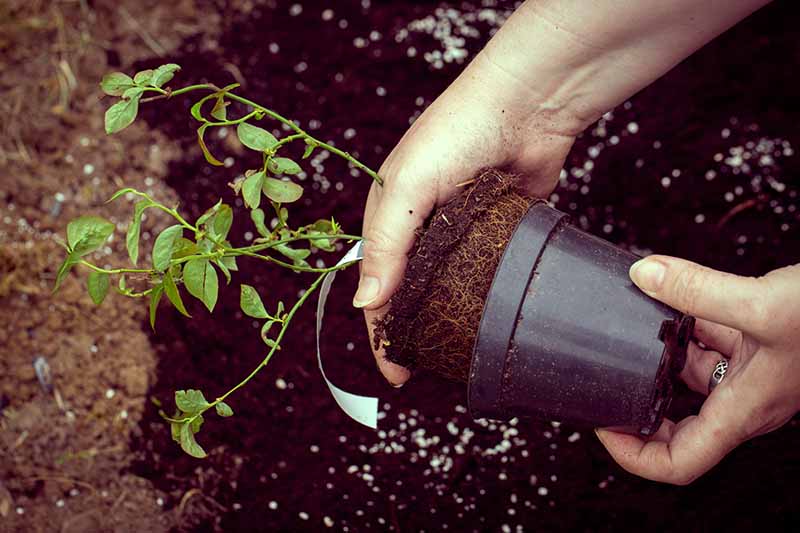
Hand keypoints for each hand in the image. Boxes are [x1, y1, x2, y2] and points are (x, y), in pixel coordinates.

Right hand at [355, 48, 577, 384]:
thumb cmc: (457, 132)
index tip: (395, 374)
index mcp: (388, 215)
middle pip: (410, 292)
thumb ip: (386, 245)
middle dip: (412, 332)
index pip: (377, 284)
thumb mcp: (408, 186)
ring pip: (447, 289)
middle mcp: (420, 228)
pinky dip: (482, 298)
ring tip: (455, 357)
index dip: (380, 332)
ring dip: (447, 319)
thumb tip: (364, 304)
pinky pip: (484, 274)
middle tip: (426, 372)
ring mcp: (459, 232)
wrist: (527, 105)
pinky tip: (486, 321)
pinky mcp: (495, 231)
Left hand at [596, 255, 799, 484]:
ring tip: (626, 324)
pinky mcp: (756, 343)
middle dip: (638, 404)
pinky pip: (709, 341)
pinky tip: (667, 293)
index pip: (680, 462)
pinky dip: (685, 322)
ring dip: (659, 352)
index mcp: (742, 411)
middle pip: (678, 424)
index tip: (603, 428)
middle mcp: (743, 398)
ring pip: (689, 374)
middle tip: (602, 379)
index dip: (634, 456)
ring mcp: (751, 372)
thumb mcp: (761, 305)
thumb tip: (642, 275)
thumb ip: (697, 289)